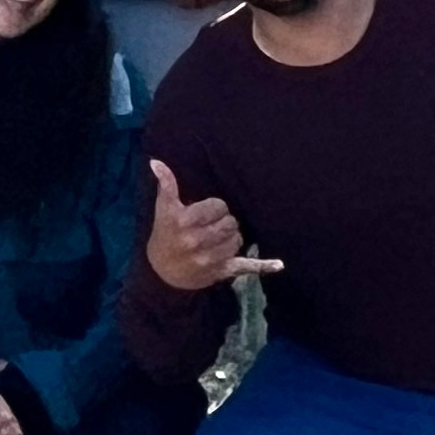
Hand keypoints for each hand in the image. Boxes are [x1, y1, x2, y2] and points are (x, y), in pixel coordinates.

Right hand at [144, 159, 284, 293]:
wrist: (163, 272)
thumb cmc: (165, 234)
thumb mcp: (163, 208)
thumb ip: (166, 184)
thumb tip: (156, 162)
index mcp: (183, 222)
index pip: (218, 206)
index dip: (214, 208)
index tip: (205, 213)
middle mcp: (196, 240)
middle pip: (231, 222)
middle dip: (224, 222)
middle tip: (212, 226)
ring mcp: (210, 258)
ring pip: (239, 239)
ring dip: (232, 237)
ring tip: (219, 239)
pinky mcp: (221, 271)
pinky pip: (246, 267)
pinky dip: (263, 266)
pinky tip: (278, 264)